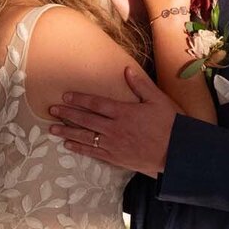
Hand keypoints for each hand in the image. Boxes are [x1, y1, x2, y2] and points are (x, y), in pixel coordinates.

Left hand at [49, 65, 177, 176]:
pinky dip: (80, 148)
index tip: (65, 96)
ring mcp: (113, 144)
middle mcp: (114, 128)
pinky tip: (69, 144)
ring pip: (85, 136)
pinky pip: (93, 152)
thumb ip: (140, 85)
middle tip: (52, 110)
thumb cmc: (170, 125)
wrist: (176, 153)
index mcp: (124, 112)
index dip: (79, 99)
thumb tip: (126, 70)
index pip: (96, 103)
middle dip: (67, 114)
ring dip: (68, 131)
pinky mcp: (115, 158)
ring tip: (53, 128)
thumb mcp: (157, 100)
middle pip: (86, 119)